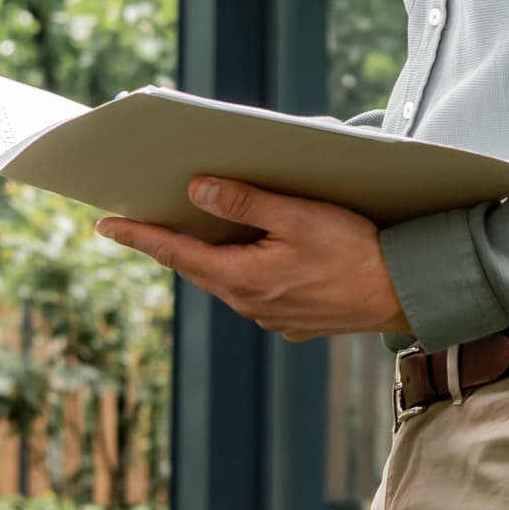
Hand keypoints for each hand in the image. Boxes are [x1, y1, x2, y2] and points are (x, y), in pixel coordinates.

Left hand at [98, 178, 406, 340]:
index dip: (138, 236)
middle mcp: (248, 304)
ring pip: (226, 279)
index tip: (105, 225)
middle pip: (197, 267)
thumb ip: (245, 202)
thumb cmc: (356, 251)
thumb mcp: (298, 216)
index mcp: (242, 278)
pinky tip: (253, 250)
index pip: (174, 253)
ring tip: (195, 229)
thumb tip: (197, 189)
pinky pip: (253, 290)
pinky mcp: (293, 320)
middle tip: (142, 218)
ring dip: (210, 255)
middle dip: (170, 242)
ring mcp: (270, 317)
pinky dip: (242, 267)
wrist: (403, 293)